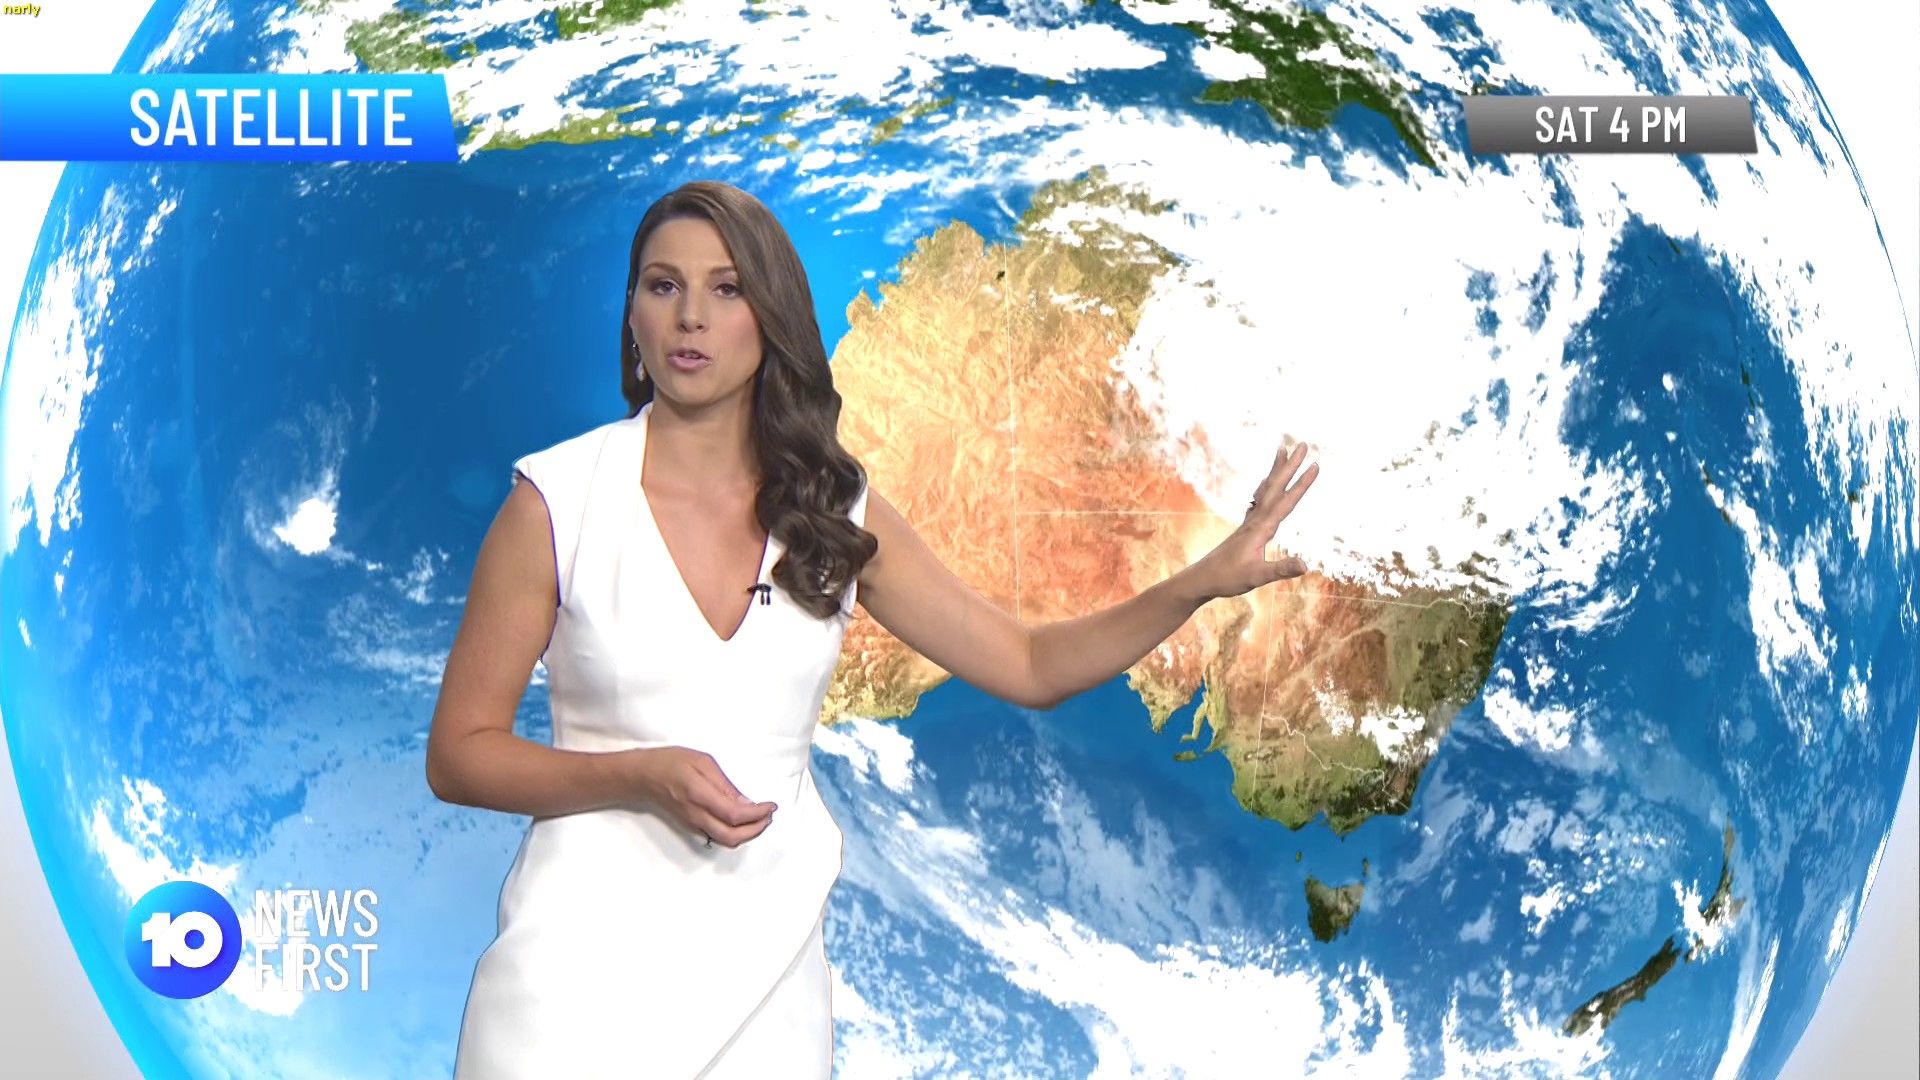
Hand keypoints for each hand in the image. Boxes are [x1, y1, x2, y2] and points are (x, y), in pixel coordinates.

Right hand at [628, 746, 776, 848]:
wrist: (643, 777)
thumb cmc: (670, 762)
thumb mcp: (702, 762)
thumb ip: (725, 785)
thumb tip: (746, 802)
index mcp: (700, 795)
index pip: (735, 814)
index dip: (758, 814)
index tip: (771, 806)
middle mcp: (697, 815)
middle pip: (733, 836)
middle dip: (757, 829)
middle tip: (769, 815)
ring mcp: (693, 824)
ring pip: (726, 841)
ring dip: (748, 834)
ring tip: (760, 818)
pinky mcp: (691, 827)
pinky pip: (718, 837)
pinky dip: (736, 833)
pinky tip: (743, 820)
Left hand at [1187, 438, 1320, 600]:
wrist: (1202, 579)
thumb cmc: (1227, 579)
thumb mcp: (1257, 577)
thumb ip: (1280, 569)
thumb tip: (1305, 565)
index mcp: (1261, 529)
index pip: (1286, 502)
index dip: (1302, 484)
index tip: (1315, 465)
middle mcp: (1255, 520)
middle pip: (1275, 487)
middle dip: (1290, 466)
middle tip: (1302, 444)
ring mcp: (1249, 522)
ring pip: (1266, 490)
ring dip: (1276, 470)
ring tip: (1283, 451)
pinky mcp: (1246, 528)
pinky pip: (1259, 500)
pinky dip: (1266, 487)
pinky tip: (1267, 484)